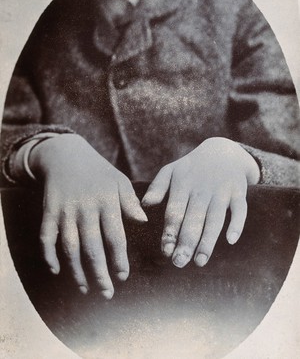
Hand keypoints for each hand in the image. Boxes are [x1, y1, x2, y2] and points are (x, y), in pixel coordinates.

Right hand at [29, 134, 146, 298]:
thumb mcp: (119, 181)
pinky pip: (46, 236)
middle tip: (106, 294)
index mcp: (106, 201)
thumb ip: (130, 202)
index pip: (115, 237)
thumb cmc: (99, 172)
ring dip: (76, 271)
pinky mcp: (49, 211)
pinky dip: (49, 255)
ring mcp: (65, 210)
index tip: (123, 277)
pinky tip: (56, 271)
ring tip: (85, 288)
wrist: (67, 155)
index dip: (118, 260)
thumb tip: (144, 222)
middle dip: (100, 274)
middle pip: (92, 248)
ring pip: (70, 247)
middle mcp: (85, 208)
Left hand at [142, 137, 259, 267]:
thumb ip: (157, 187)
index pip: (175, 211)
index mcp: (183, 184)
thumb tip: (144, 205)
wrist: (222, 151)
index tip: (166, 251)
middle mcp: (202, 189)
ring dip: (208, 240)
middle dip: (186, 242)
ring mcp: (221, 190)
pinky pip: (240, 209)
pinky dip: (237, 224)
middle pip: (193, 219)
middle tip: (179, 263)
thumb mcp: (171, 170)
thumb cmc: (191, 167)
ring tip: (200, 261)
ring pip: (215, 218)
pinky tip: (231, 241)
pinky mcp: (239, 192)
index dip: (170, 232)